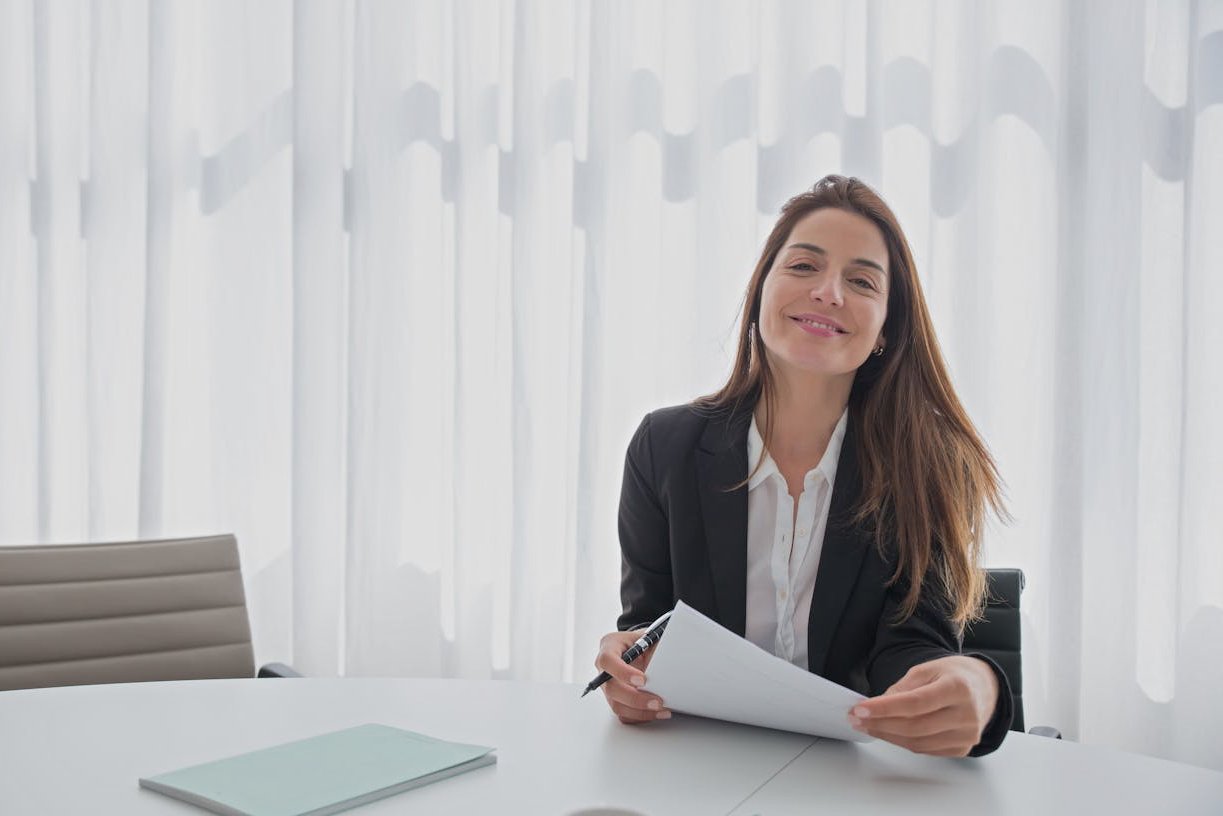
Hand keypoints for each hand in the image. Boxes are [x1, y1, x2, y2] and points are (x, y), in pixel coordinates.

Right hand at [595, 629, 670, 724]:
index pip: (607, 659)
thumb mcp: (652, 638)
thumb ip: (655, 650)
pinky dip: (641, 716)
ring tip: (661, 710)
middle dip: (635, 698)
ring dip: (640, 711)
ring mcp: (609, 686)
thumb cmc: (647, 641)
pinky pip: (624, 714)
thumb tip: (667, 667)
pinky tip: (656, 713)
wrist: (646, 649)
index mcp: (610, 646)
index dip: (622, 672)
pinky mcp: (616, 699)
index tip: (642, 680)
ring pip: (617, 705)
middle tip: (656, 701)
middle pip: (611, 688)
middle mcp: (605, 668)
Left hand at [846, 655, 998, 756]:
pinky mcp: (963, 748)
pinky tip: (889, 732)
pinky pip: (926, 750)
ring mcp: (967, 735)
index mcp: (958, 688)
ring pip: (918, 742)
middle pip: (914, 726)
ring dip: (887, 735)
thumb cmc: (954, 675)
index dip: (885, 708)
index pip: (915, 703)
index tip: (860, 708)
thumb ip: (903, 687)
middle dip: (880, 724)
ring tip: (867, 725)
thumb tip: (877, 705)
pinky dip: (903, 742)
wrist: (985, 687)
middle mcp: (966, 714)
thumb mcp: (928, 668)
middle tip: (856, 718)